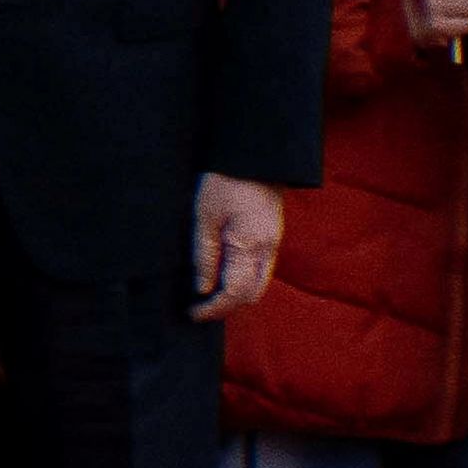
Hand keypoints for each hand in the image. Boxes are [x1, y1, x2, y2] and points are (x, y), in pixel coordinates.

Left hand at [191, 174, 290, 318]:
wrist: (255, 154)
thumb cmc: (225, 180)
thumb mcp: (204, 216)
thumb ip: (204, 255)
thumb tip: (202, 289)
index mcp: (249, 245)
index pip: (234, 293)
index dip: (213, 309)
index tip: (193, 313)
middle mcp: (267, 248)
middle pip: (251, 294)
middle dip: (227, 306)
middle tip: (201, 307)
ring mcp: (274, 242)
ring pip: (259, 283)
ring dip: (236, 293)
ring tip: (210, 292)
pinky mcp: (273, 234)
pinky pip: (262, 268)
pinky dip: (244, 279)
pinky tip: (225, 273)